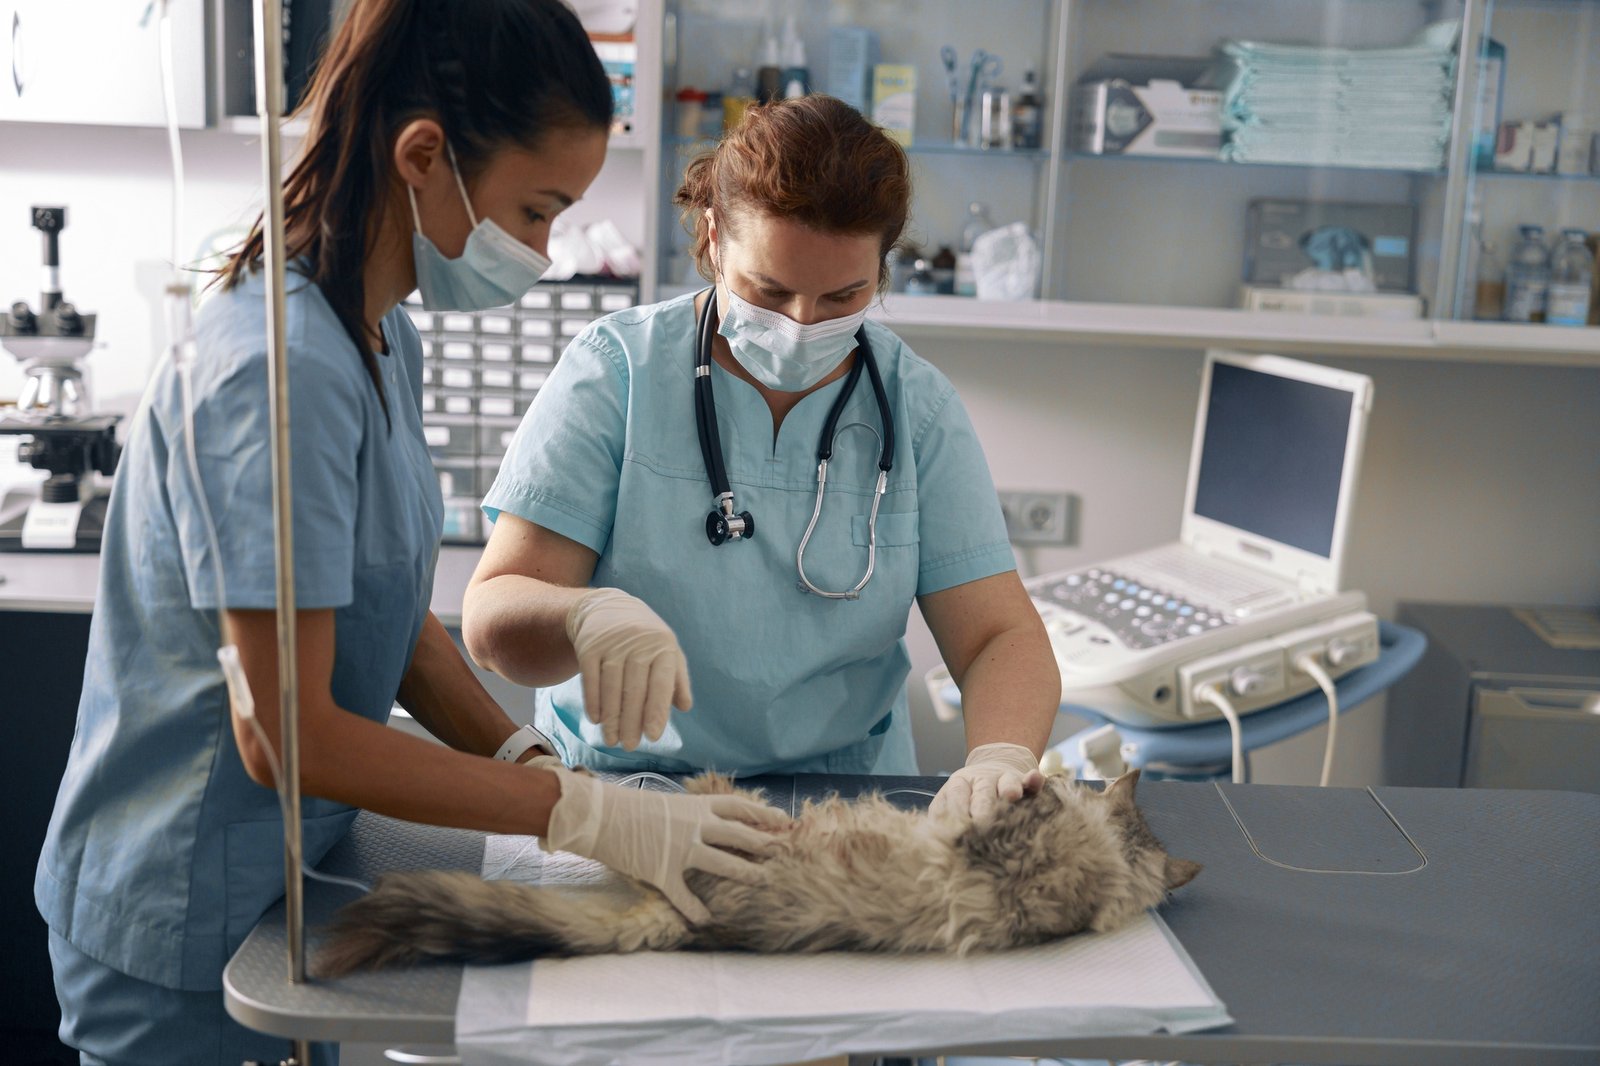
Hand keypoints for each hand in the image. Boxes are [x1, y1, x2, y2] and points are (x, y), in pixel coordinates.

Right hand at [543, 770, 790, 922]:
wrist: (599, 815)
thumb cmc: (630, 807)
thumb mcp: (669, 804)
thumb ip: (691, 815)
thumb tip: (710, 824)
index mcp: (695, 806)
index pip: (738, 807)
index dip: (763, 814)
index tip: (785, 821)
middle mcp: (694, 825)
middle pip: (739, 834)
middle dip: (763, 843)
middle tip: (782, 851)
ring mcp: (680, 848)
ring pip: (722, 863)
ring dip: (744, 873)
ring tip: (762, 880)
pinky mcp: (663, 870)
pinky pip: (684, 895)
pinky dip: (695, 909)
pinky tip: (706, 919)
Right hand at [564, 588, 691, 749]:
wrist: (607, 607)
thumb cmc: (644, 639)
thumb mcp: (667, 651)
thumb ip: (677, 679)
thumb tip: (685, 707)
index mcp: (662, 647)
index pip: (660, 684)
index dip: (656, 712)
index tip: (653, 736)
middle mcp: (638, 645)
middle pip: (634, 690)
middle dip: (631, 722)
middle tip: (630, 746)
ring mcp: (611, 645)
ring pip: (611, 688)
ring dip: (611, 718)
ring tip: (612, 740)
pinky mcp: (589, 646)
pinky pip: (590, 679)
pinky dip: (593, 701)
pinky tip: (596, 720)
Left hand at [930, 742, 1044, 822]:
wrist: (991, 771)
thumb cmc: (967, 797)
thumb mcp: (949, 802)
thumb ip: (941, 817)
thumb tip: (933, 838)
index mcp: (959, 785)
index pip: (956, 795)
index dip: (957, 811)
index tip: (957, 829)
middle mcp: (982, 780)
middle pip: (982, 792)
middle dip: (982, 808)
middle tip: (981, 824)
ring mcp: (1005, 779)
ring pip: (1007, 782)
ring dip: (1008, 788)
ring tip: (1011, 795)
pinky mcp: (1025, 781)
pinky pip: (1030, 780)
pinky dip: (1033, 780)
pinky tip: (1034, 779)